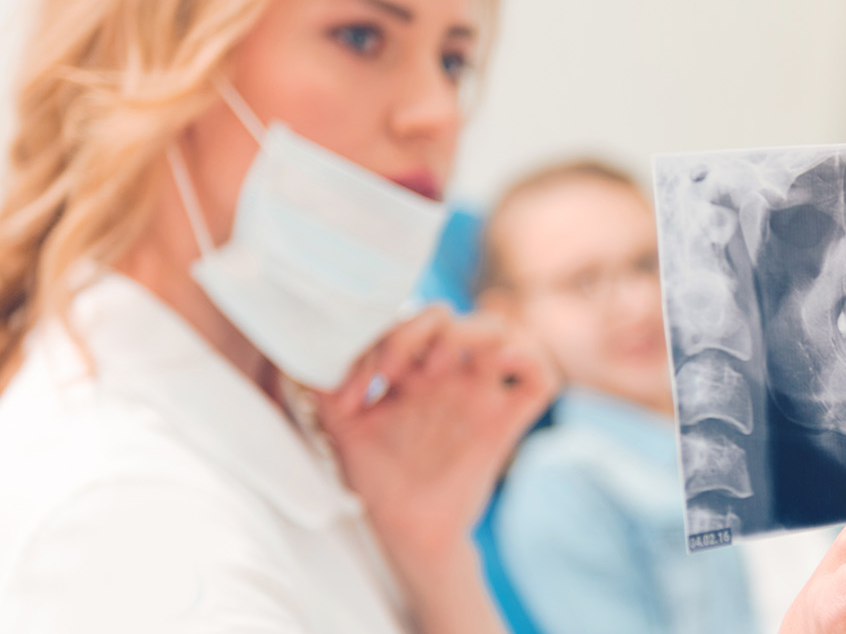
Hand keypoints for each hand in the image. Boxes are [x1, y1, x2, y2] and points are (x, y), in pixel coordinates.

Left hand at [307, 306, 557, 633]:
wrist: (405, 529)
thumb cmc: (377, 480)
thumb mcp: (342, 427)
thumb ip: (324, 388)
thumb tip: (304, 353)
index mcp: (413, 373)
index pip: (411, 320)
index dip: (389, 334)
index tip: (367, 380)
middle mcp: (448, 378)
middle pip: (454, 316)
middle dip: (424, 330)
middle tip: (397, 371)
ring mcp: (478, 397)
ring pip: (500, 331)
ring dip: (470, 333)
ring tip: (437, 367)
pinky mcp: (504, 424)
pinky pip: (541, 379)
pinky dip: (530, 359)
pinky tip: (501, 365)